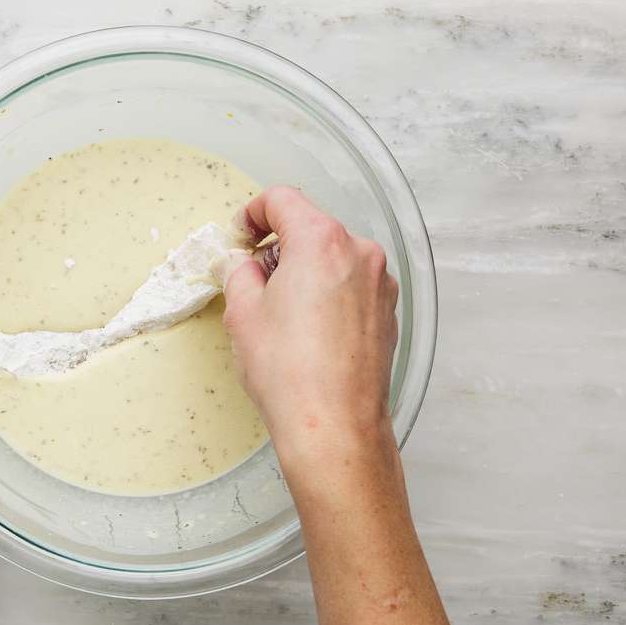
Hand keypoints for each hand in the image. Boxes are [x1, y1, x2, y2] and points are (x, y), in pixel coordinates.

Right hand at [219, 186, 400, 472]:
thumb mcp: (242, 314)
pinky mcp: (386, 311)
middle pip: (311, 229)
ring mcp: (379, 282)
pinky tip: (307, 332)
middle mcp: (359, 252)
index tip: (241, 236)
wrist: (333, 423)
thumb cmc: (289, 372)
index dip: (253, 214)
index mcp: (321, 241)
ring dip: (304, 273)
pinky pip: (350, 286)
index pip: (282, 200)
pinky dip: (327, 295)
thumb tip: (241, 264)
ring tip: (280, 316)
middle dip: (278, 248)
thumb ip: (239, 273)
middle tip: (252, 282)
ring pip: (332, 259)